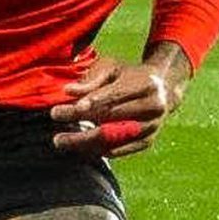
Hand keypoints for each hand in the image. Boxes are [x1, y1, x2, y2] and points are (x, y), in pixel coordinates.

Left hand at [50, 54, 185, 157]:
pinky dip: (97, 150)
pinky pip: (119, 150)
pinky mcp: (147, 141)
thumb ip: (90, 80)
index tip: (63, 109)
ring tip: (62, 141)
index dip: (89, 103)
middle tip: (55, 122)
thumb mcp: (112, 69)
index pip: (113, 95)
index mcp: (145, 84)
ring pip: (114, 138)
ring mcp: (152, 126)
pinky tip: (78, 148)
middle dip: (79, 121)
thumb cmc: (129, 76)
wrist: (162, 90)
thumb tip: (68, 91)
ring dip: (85, 142)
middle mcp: (153, 106)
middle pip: (111, 118)